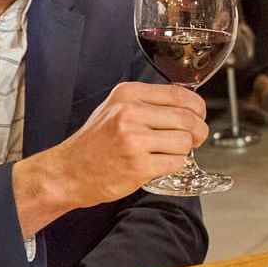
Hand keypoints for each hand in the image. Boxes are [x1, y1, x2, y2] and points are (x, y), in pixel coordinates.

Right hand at [18, 82, 207, 211]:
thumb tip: (186, 106)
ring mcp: (134, 139)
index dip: (197, 108)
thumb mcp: (115, 109)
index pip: (179, 95)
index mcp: (127, 94)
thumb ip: (147, 103)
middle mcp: (130, 113)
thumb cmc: (94, 143)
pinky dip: (174, 165)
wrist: (68, 172)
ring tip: (169, 152)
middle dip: (198, 131)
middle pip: (187, 118)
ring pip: (184, 142)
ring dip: (184, 150)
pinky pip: (175, 162)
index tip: (199, 116)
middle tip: (195, 138)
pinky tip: (159, 163)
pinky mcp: (138, 165)